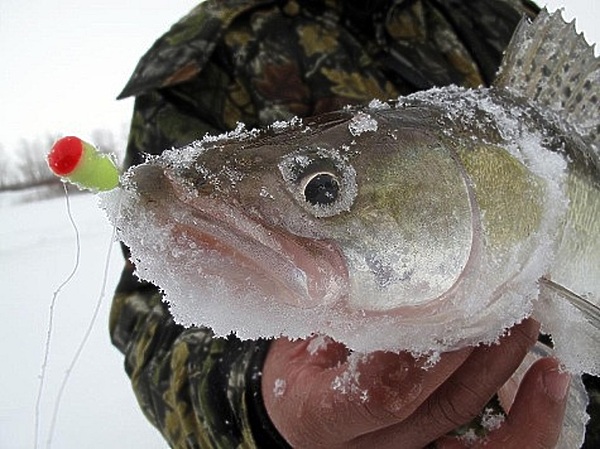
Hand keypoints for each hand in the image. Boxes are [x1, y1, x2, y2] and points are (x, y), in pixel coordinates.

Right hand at [262, 319, 568, 447]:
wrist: (301, 418)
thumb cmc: (296, 378)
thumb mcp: (293, 347)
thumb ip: (328, 319)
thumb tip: (359, 270)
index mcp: (318, 417)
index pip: (371, 395)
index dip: (408, 356)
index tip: (431, 308)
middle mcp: (365, 446)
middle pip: (431, 404)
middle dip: (467, 348)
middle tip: (493, 297)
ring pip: (461, 417)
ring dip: (498, 369)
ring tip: (521, 323)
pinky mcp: (429, 445)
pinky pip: (484, 444)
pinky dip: (523, 420)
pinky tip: (542, 380)